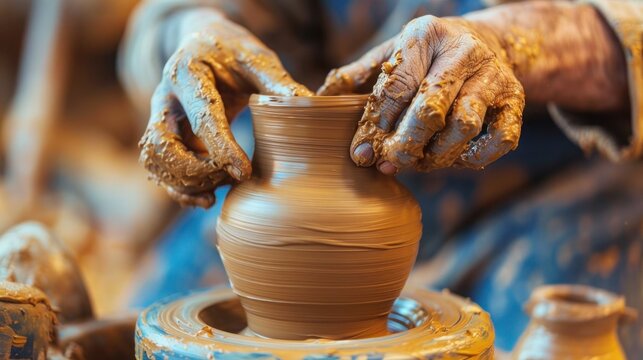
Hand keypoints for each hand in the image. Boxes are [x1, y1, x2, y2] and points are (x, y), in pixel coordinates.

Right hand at [140, 9, 311, 206]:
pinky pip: (159, 168)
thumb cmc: (234, 53)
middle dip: (194, 171)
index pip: (202, 117)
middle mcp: (165, 97)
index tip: (243, 173)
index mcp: (188, 73)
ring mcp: (161, 118)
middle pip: (162, 145)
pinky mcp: (165, 136)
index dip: (222, 148)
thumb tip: (311, 106)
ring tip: (216, 195)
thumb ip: (278, 83)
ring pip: (154, 161)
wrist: (205, 45)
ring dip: (183, 184)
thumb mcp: (257, 60)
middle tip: (229, 179)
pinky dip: (179, 188)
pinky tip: (207, 197)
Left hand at [319, 15, 524, 173]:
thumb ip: (357, 76)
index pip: (397, 85)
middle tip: (389, 163)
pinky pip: (500, 140)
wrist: (487, 42)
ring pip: (465, 127)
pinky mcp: (516, 100)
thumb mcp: (391, 54)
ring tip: (418, 162)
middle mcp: (463, 52)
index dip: (377, 123)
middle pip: (431, 108)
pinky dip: (475, 158)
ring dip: (437, 155)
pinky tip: (454, 157)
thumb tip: (317, 101)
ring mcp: (494, 76)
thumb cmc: (426, 56)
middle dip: (405, 144)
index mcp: (424, 36)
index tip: (361, 152)